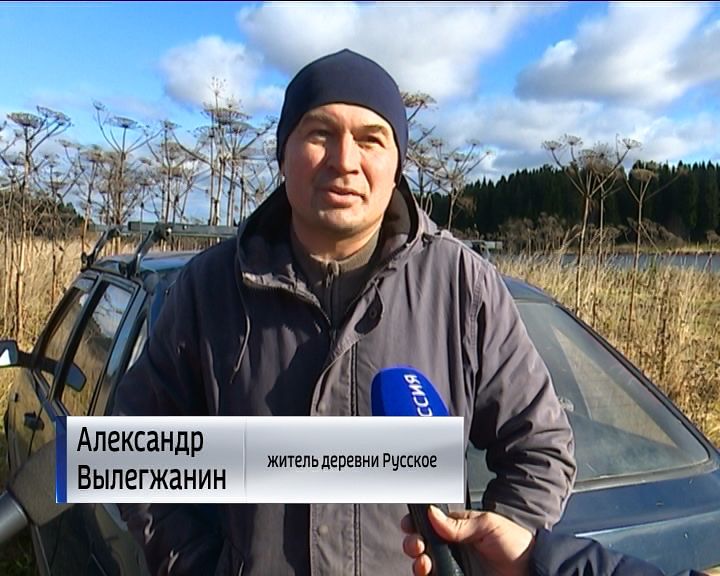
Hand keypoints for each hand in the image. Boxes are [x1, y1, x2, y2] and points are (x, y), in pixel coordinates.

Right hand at [401, 506, 534, 575]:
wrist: (533, 570)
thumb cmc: (515, 543)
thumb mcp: (488, 525)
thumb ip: (459, 523)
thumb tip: (432, 513)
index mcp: (457, 529)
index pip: (429, 524)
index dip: (416, 523)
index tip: (410, 524)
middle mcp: (452, 548)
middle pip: (422, 545)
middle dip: (413, 543)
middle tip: (418, 545)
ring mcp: (453, 567)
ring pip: (424, 565)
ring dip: (418, 562)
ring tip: (424, 562)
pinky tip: (429, 572)